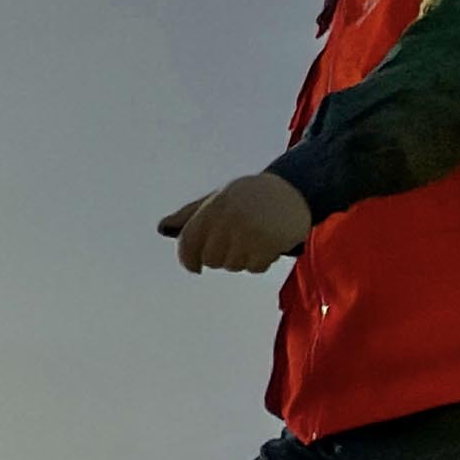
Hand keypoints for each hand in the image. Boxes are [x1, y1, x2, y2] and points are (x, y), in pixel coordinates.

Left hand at [157, 170, 314, 273]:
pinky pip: (254, 268)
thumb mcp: (220, 197)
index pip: (189, 239)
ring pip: (233, 265)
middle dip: (221, 256)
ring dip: (242, 258)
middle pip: (211, 259)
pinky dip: (260, 261)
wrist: (296, 191)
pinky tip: (267, 244)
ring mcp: (250, 233)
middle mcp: (230, 219)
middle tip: (236, 242)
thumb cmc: (252, 196)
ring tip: (254, 238)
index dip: (187, 258)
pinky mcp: (269, 245)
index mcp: (215, 205)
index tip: (194, 267)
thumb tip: (163, 227)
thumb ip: (191, 214)